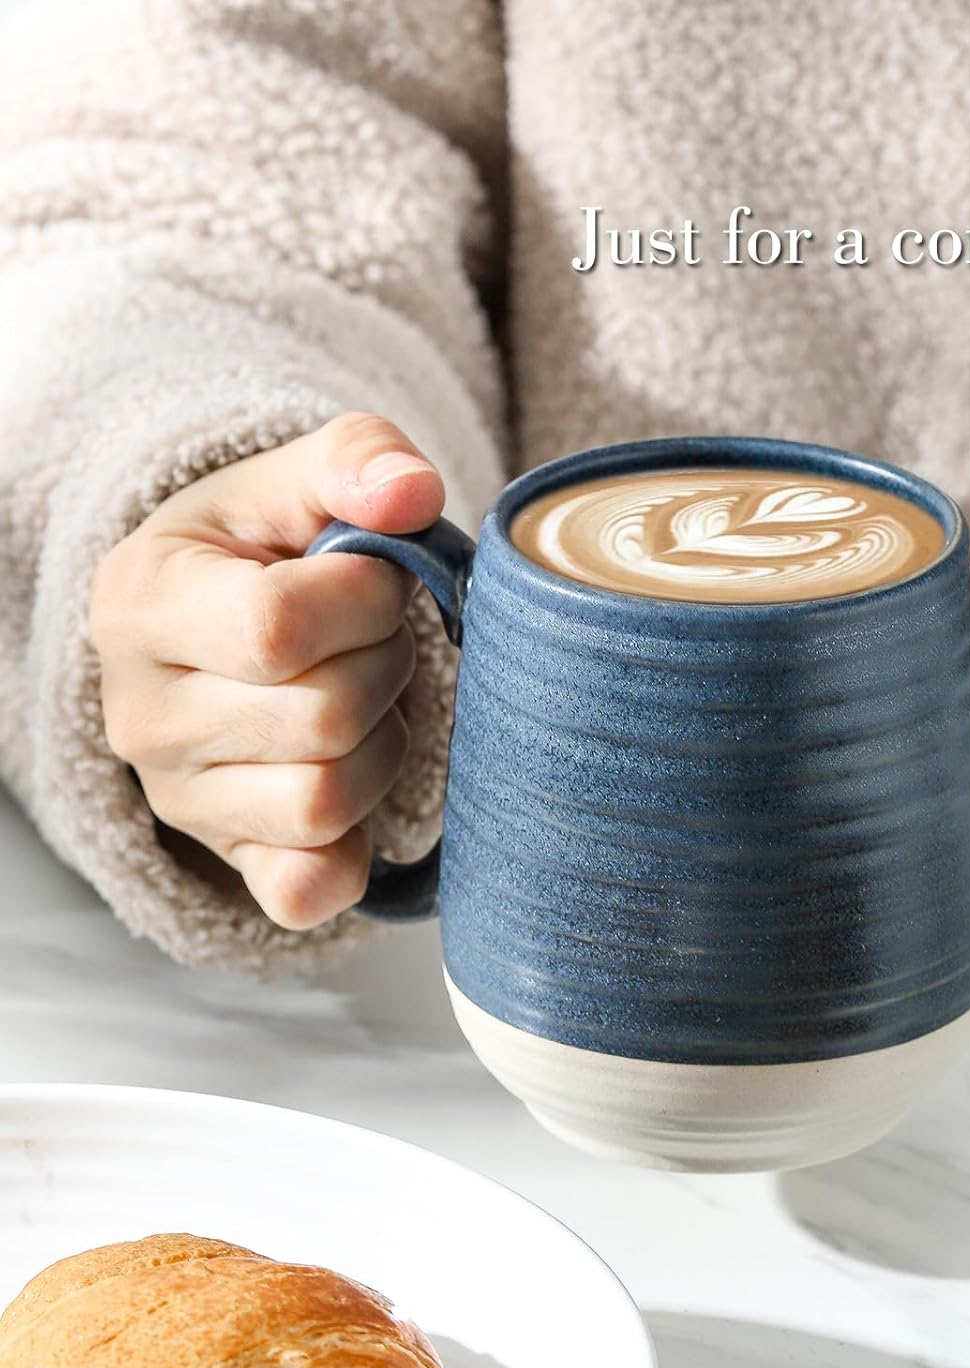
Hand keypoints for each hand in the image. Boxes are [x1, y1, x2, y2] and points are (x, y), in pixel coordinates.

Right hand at [89, 413, 445, 928]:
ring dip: (382, 742)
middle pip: (321, 718)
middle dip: (383, 666)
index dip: (364, 600)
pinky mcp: (230, 859)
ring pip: (328, 799)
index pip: (277, 627)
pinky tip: (355, 782)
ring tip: (361, 694)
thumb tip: (413, 495)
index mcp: (141, 603)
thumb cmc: (264, 547)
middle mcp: (141, 716)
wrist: (222, 621)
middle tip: (374, 639)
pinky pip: (308, 890)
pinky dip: (355, 848)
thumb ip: (359, 460)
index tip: (371, 578)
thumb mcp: (298, 478)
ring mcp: (182, 800)